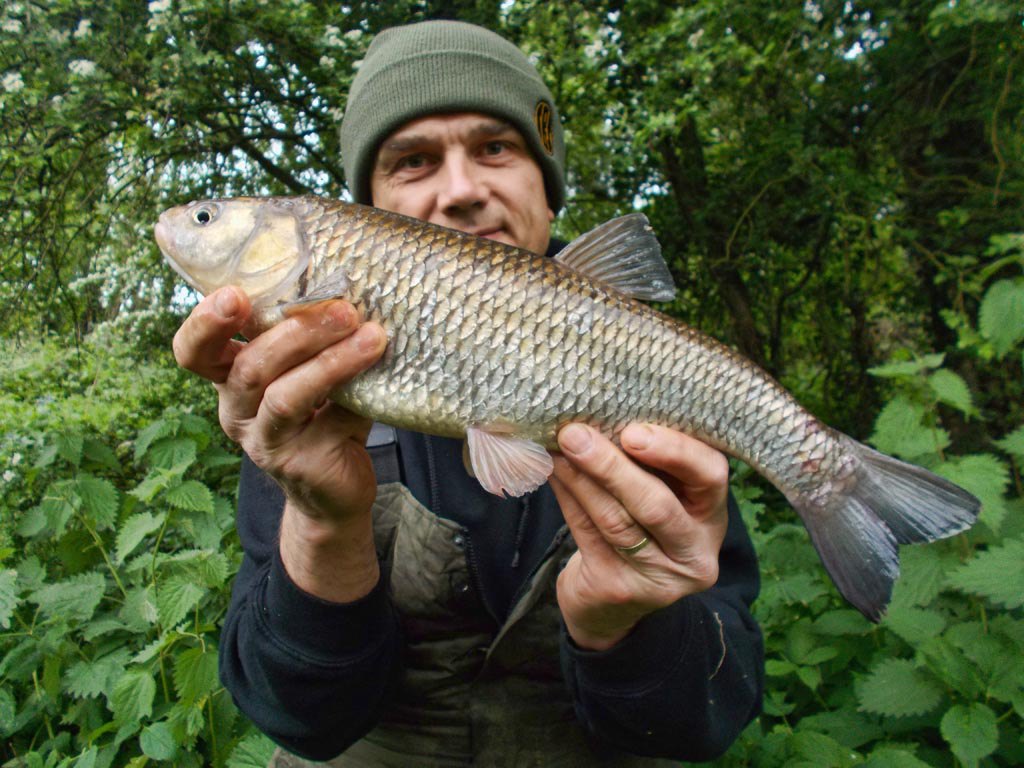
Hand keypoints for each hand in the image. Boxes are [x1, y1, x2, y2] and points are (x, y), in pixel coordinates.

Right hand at [172, 286, 387, 600]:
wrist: (336, 491)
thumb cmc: (323, 415)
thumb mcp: (310, 371)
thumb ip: (313, 336)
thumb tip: (355, 282)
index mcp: (230, 380)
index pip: (194, 351)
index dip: (205, 323)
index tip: (234, 294)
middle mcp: (236, 412)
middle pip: (248, 367)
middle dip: (294, 332)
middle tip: (342, 307)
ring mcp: (265, 442)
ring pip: (283, 397)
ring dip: (328, 361)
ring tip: (370, 334)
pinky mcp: (300, 465)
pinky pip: (325, 423)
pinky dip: (353, 391)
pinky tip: (379, 367)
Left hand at [550, 423, 729, 650]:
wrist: (612, 602)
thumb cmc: (639, 527)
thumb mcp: (659, 494)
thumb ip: (646, 461)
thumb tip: (599, 411)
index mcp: (712, 516)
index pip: (711, 477)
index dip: (675, 451)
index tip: (633, 432)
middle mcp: (694, 552)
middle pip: (656, 505)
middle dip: (611, 466)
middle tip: (574, 434)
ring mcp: (658, 577)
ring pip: (615, 520)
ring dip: (581, 478)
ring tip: (557, 448)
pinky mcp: (618, 588)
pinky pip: (588, 533)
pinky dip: (568, 497)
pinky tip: (552, 472)